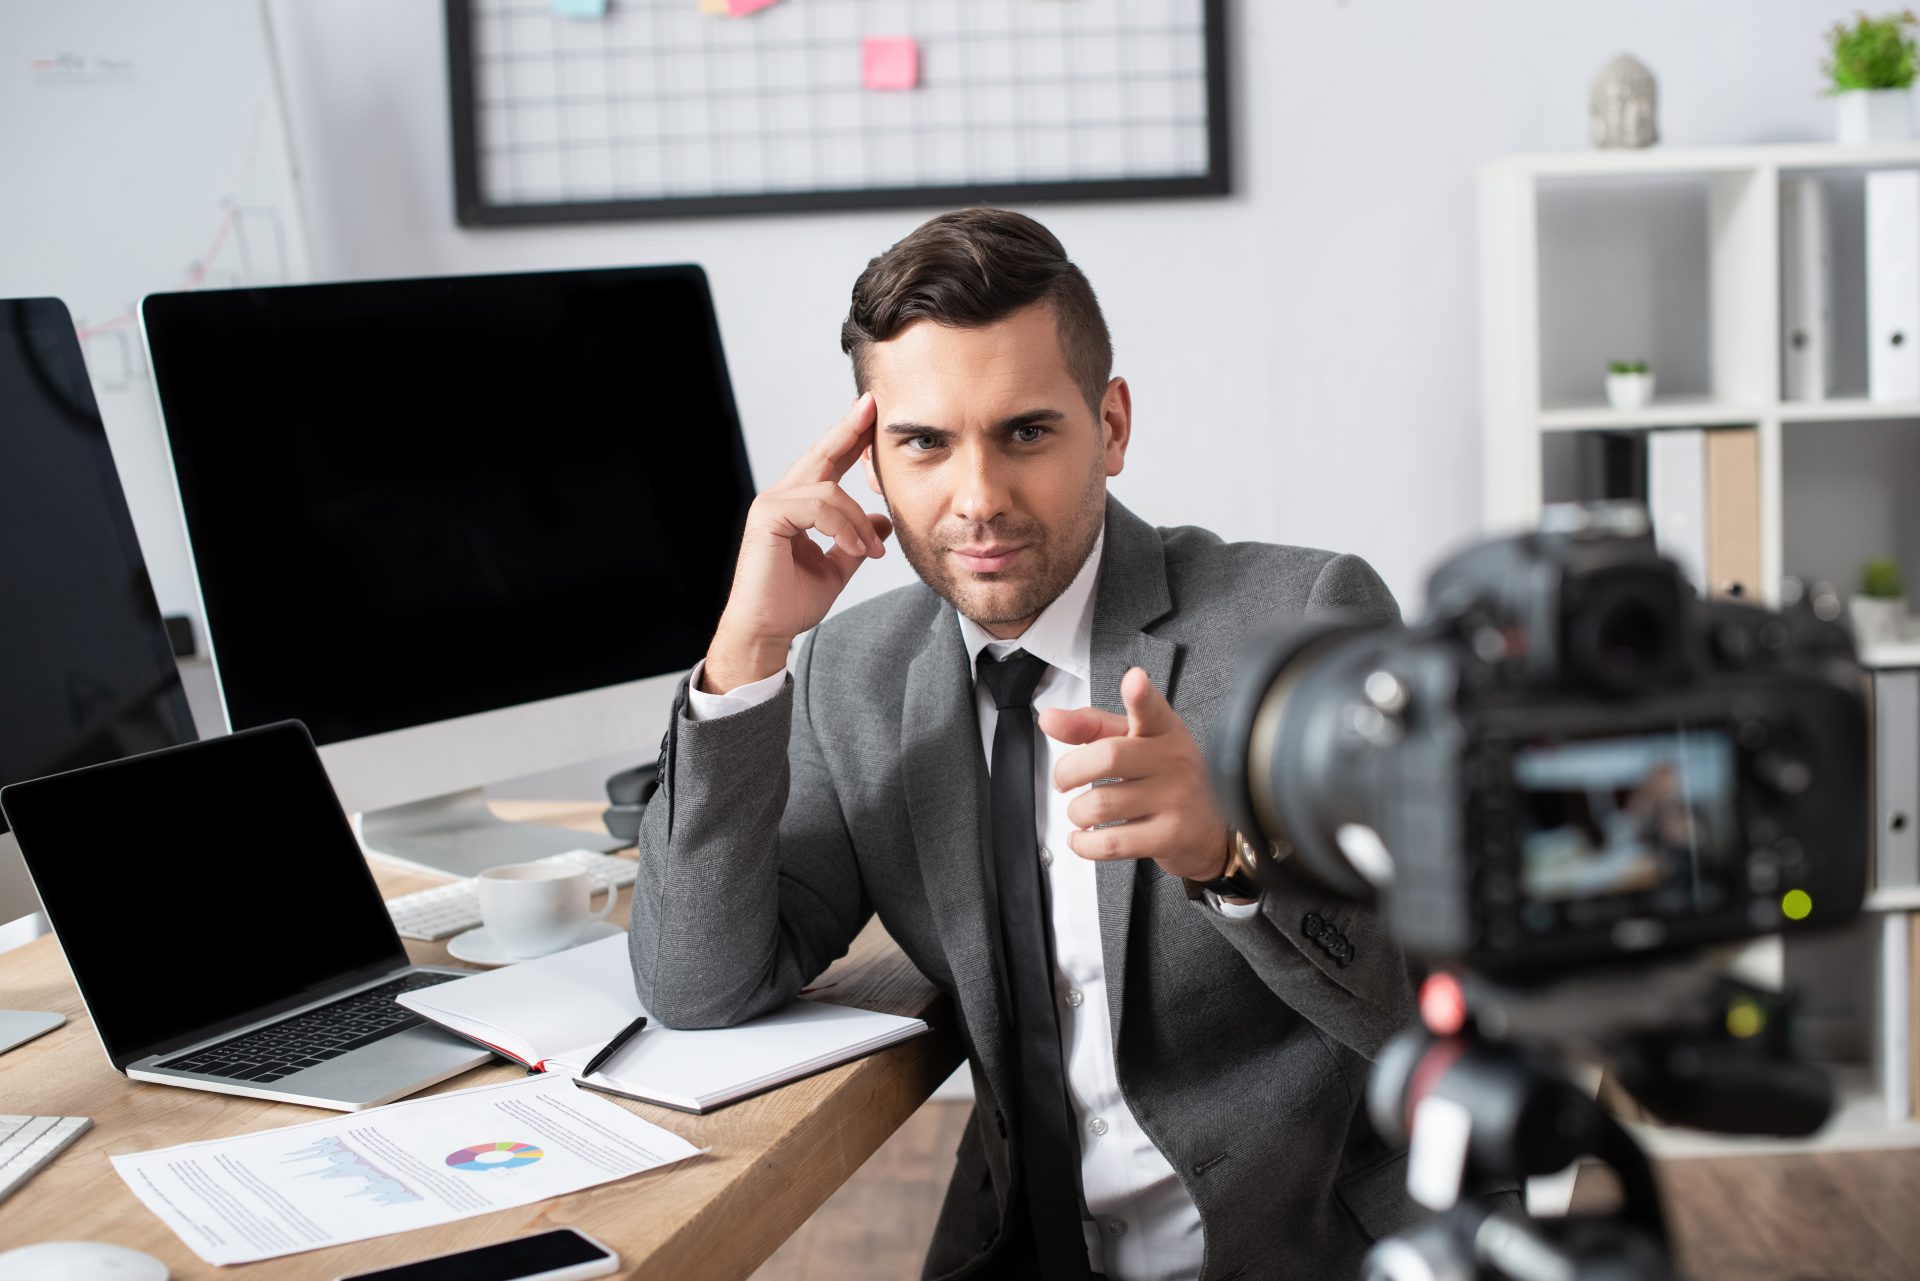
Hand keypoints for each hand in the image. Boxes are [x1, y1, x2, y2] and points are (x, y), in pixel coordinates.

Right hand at [704, 394, 892, 691]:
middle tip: (872, 407)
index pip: (827, 463)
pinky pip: (818, 508)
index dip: (849, 438)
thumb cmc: (791, 602)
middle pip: (821, 454)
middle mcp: (781, 498)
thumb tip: (883, 521)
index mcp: (797, 505)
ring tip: (872, 552)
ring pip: (829, 491)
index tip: (871, 416)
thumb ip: (857, 540)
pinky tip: (857, 551)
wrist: (767, 631)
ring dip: (859, 521)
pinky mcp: (767, 517)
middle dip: (849, 431)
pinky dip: (844, 528)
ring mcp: (771, 505)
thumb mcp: (837, 567)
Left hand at [1039, 667, 1233, 883]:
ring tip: (1081, 812)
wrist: (1209, 829)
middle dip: (1068, 772)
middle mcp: (1172, 760)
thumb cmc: (1164, 778)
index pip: (1151, 709)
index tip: (1134, 680)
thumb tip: (1048, 719)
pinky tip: (1083, 837)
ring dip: (1076, 812)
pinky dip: (1083, 843)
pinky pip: (1110, 843)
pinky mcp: (1168, 837)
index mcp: (1163, 730)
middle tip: (1064, 780)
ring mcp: (1174, 799)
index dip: (1140, 695)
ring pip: (1100, 804)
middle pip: (1107, 757)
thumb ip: (1090, 726)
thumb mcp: (1134, 742)